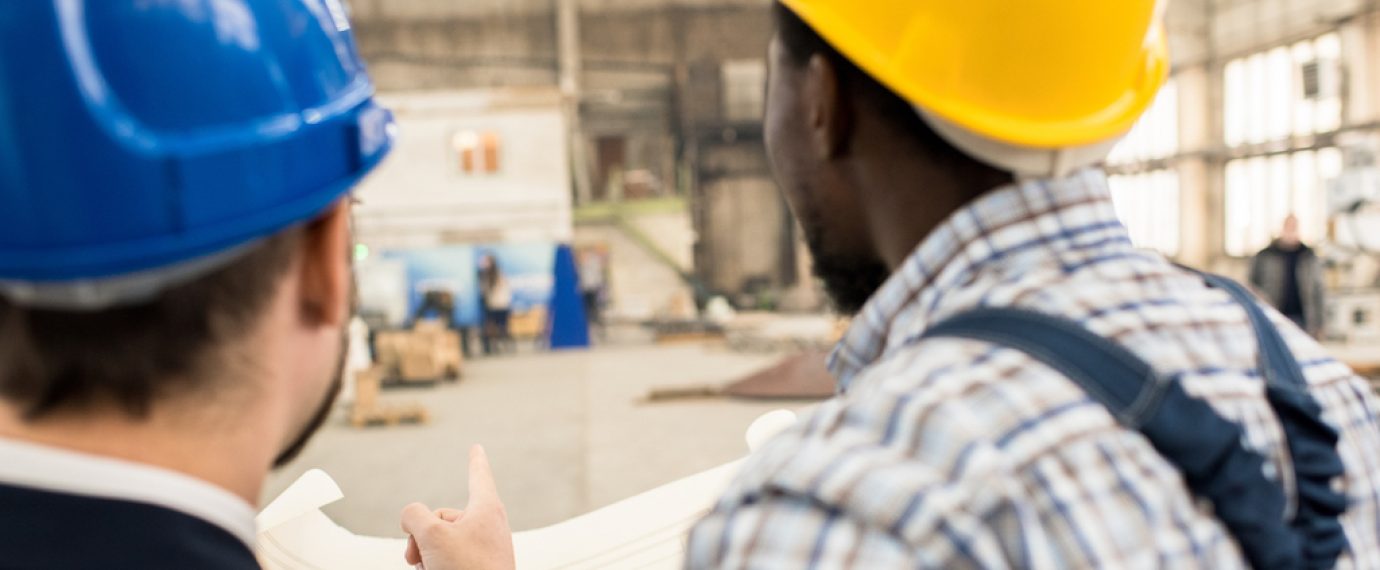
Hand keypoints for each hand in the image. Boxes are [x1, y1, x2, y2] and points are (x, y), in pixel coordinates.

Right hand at [401, 446, 514, 569]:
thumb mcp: (431, 534)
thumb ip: (414, 515)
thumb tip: (412, 519)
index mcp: (486, 508)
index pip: (477, 475)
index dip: (474, 460)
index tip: (477, 448)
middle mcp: (488, 527)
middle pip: (443, 517)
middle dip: (422, 535)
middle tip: (420, 556)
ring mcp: (483, 550)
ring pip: (441, 542)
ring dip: (426, 556)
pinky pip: (447, 561)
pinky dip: (435, 568)